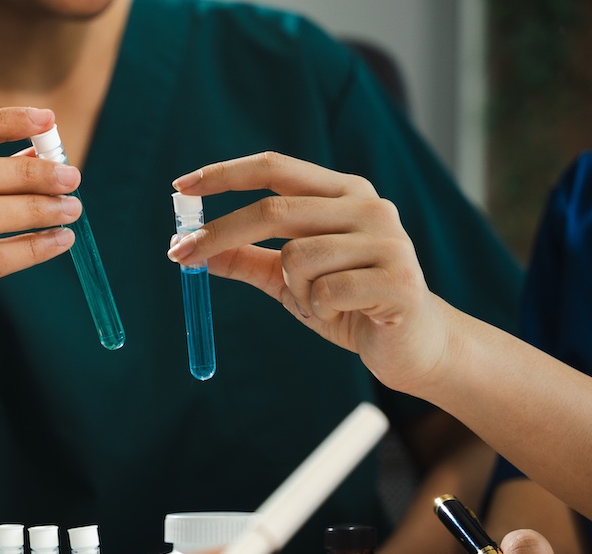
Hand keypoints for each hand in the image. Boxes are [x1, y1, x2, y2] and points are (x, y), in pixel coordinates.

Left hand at [167, 152, 452, 395]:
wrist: (413, 347)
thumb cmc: (349, 305)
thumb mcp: (289, 281)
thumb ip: (247, 260)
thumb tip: (190, 248)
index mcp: (343, 194)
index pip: (276, 167)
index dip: (226, 174)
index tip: (180, 187)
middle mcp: (368, 206)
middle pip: (275, 207)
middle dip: (220, 233)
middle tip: (179, 254)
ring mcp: (387, 240)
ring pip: (296, 256)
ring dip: (294, 290)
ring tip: (323, 304)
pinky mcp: (397, 280)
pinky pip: (323, 291)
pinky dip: (319, 309)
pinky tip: (344, 314)